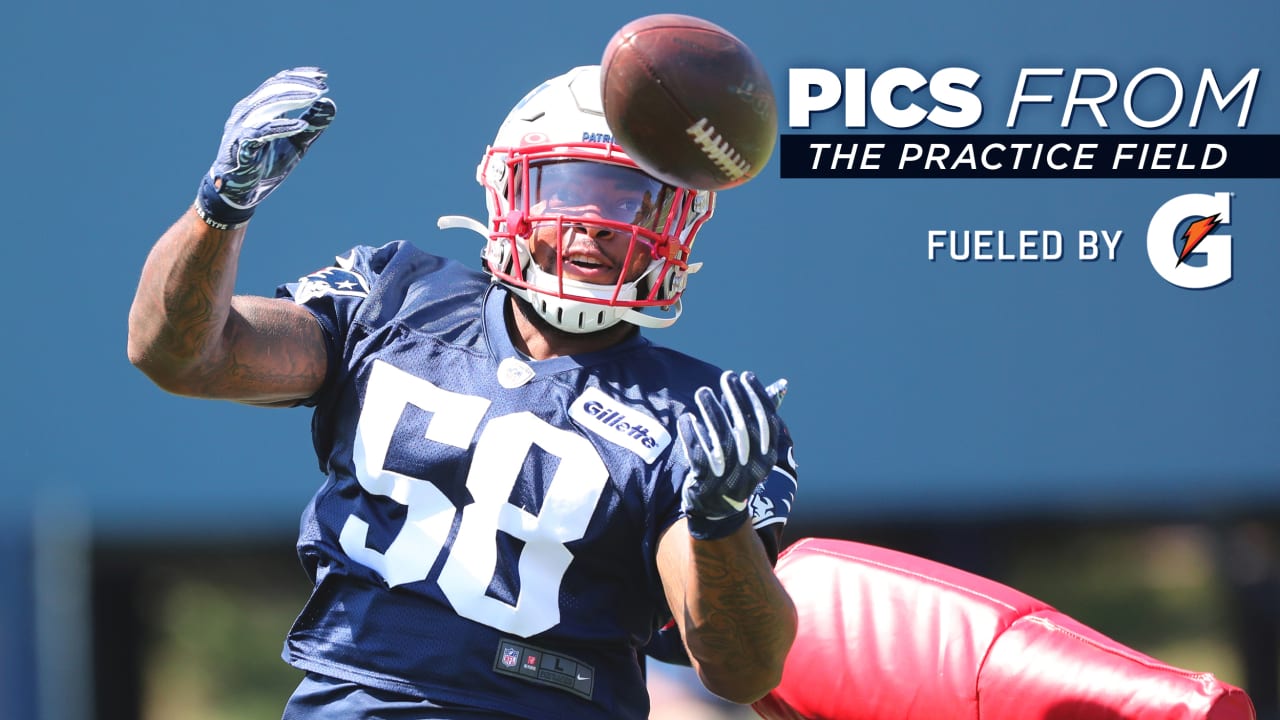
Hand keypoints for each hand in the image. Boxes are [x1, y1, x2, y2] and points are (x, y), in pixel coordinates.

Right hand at [194, 67, 335, 229]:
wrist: (240, 192)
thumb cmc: (265, 164)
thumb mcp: (295, 143)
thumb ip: (312, 125)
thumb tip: (330, 104)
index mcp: (256, 107)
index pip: (277, 83)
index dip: (299, 77)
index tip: (322, 75)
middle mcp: (246, 111)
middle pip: (273, 89)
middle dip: (299, 85)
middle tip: (322, 86)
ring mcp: (241, 126)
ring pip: (268, 105)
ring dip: (294, 99)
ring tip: (316, 96)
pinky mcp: (241, 144)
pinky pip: (263, 131)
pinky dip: (283, 126)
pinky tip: (302, 125)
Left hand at [678, 371, 783, 539]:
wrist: (718, 509)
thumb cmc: (735, 468)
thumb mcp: (752, 448)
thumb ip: (756, 419)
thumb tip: (773, 385)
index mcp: (766, 458)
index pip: (767, 422)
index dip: (758, 397)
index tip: (747, 376)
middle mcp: (751, 467)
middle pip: (745, 427)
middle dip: (736, 398)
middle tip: (727, 377)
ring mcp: (728, 475)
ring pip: (720, 438)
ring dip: (712, 411)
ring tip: (704, 392)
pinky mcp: (705, 480)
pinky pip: (697, 452)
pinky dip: (692, 433)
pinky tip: (688, 417)